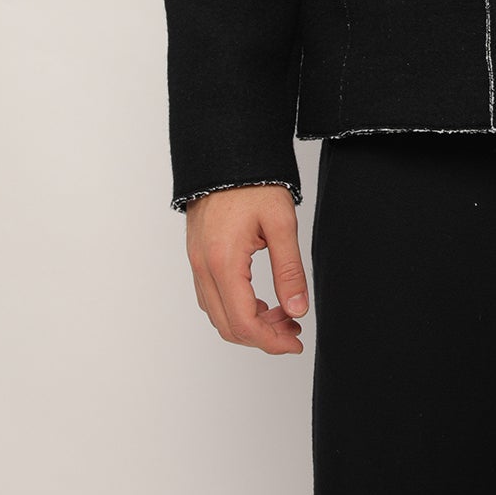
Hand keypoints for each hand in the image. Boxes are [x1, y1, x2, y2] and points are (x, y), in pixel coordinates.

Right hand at [185, 185, 309, 354]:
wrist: (227, 152)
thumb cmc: (255, 182)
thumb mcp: (281, 223)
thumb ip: (289, 270)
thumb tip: (298, 310)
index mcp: (223, 262)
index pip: (244, 322)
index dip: (271, 341)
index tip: (295, 342)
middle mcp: (203, 267)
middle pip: (228, 325)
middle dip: (263, 336)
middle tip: (294, 329)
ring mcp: (197, 262)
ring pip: (218, 314)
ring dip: (249, 323)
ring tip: (283, 314)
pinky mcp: (198, 255)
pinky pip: (212, 296)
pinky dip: (236, 308)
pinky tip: (261, 300)